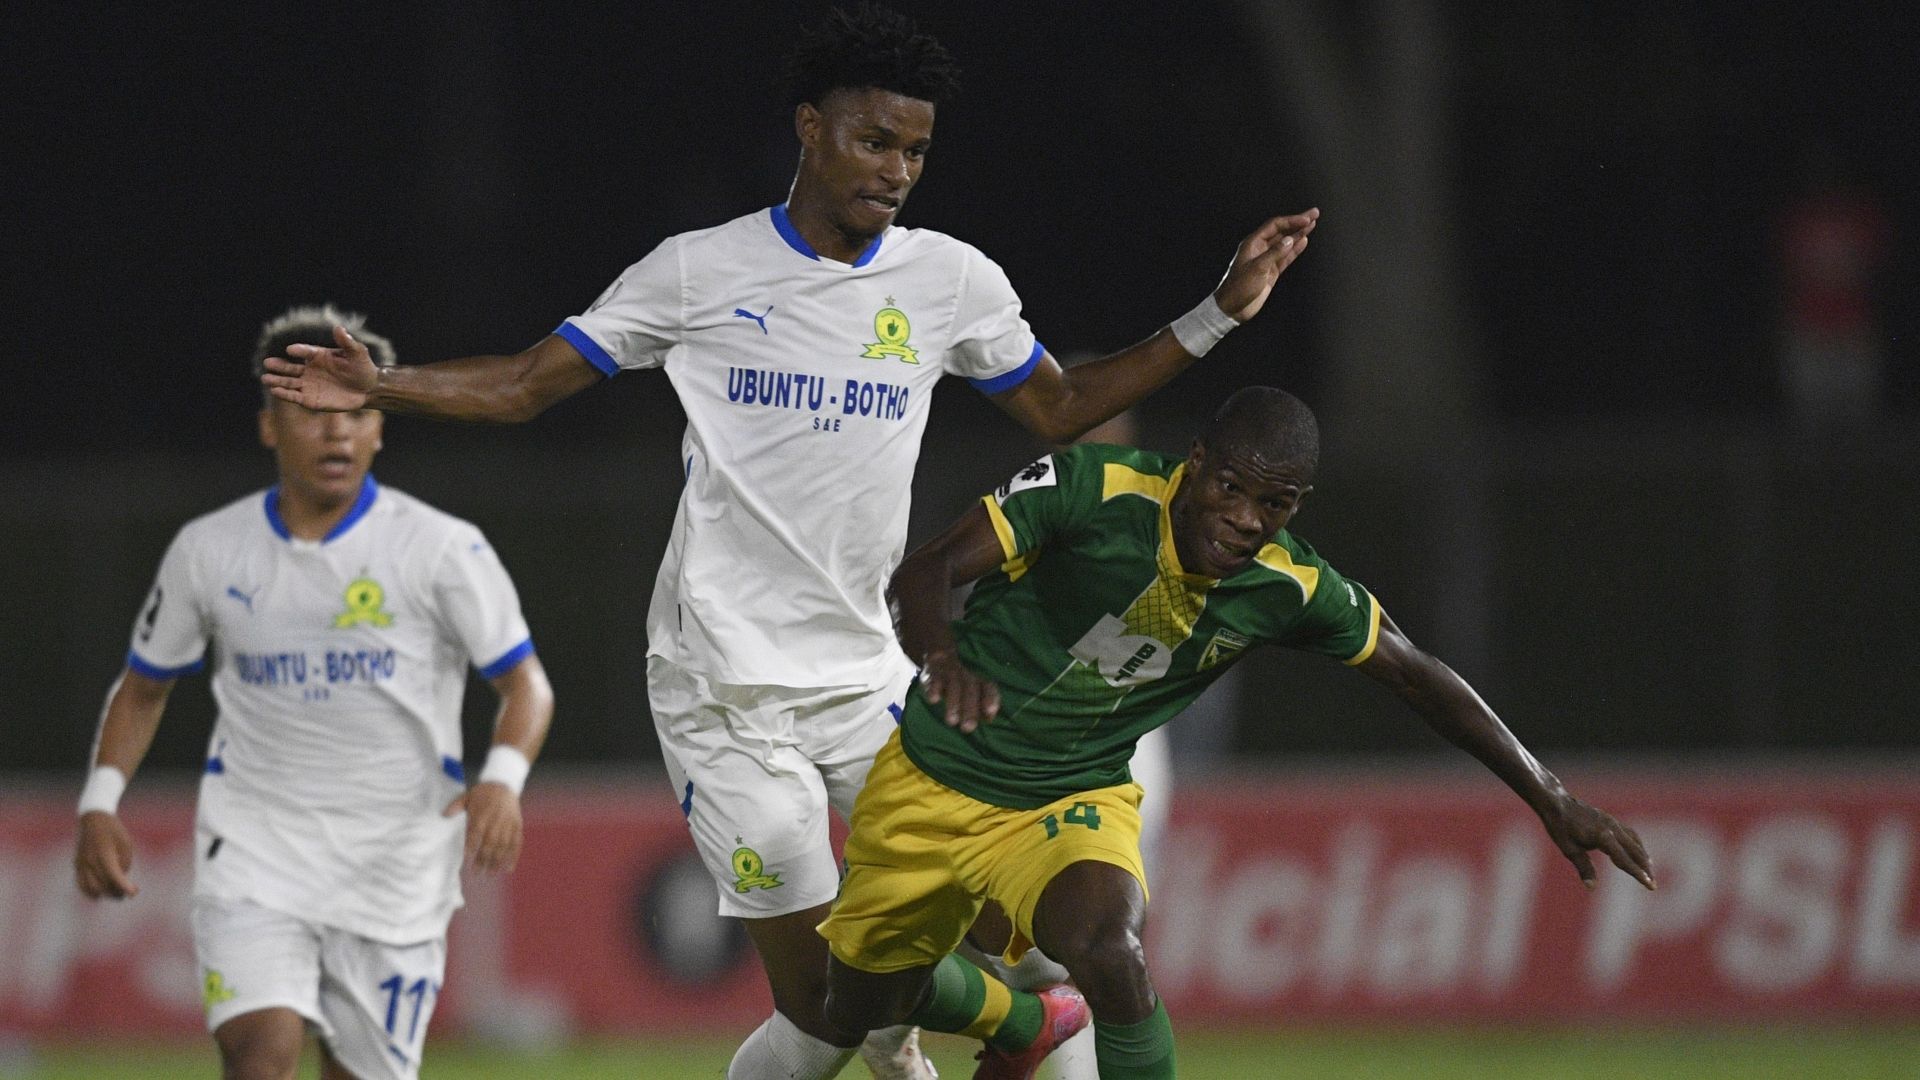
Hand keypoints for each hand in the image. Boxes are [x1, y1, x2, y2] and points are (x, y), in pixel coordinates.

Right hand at [75, 811, 138, 898]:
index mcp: (104, 853)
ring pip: (91, 889)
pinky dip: (91, 892)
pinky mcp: (77, 866)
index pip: (114, 875)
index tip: (134, 893)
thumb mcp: (126, 844)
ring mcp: (81, 864)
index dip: (124, 886)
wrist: (93, 819)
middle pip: (103, 885)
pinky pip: (81, 885)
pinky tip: (102, 893)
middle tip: (129, 892)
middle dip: (118, 892)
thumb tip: (119, 882)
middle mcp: (90, 860)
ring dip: (105, 894)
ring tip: (117, 892)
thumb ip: (124, 864)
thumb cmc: (114, 831)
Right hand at [260, 325, 379, 411]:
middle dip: (279, 366)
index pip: (306, 351)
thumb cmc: (363, 368)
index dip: (299, 350)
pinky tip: (275, 390)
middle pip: (290, 367)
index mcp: (319, 356)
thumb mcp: (358, 353)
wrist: (369, 390)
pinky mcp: (310, 400)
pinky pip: (295, 396)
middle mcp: (310, 370)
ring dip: (277, 380)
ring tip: (265, 378)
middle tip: (267, 363)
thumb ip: (347, 342)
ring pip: (289, 382)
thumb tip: (338, 327)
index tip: (291, 350)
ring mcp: (309, 385)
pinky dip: (285, 394)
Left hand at [445, 782, 524, 872]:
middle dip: (484, 858)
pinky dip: (513, 856)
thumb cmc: (482, 792)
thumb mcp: (467, 796)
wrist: (504, 783)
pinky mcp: (517, 825)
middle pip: (490, 842)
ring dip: (497, 861)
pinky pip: (517, 843)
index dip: (472, 844)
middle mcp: (496, 819)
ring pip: (504, 845)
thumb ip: (456, 806)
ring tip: (490, 874)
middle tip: (477, 872)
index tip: (467, 858)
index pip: (476, 831)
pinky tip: (508, 869)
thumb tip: (443, 814)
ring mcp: (508, 823)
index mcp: (482, 812)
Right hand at [919, 650, 999, 733]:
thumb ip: (982, 707)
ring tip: (951, 721)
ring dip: (953, 703)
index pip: (988, 687)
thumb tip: (989, 719)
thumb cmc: (961, 685)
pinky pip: (934, 680)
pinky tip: (933, 700)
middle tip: (968, 728)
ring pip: (954, 685)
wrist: (940, 660)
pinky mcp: (933, 674)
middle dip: (969, 709)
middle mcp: (966, 677)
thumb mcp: (974, 694)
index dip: (990, 698)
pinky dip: (933, 689)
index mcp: (978, 682)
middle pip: (970, 689)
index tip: (990, 712)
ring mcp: (949, 674)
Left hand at [1211, 208, 1319, 322]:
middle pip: (1282, 231)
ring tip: (1312, 225)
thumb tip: (1289, 240)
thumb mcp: (1257, 268)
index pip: (1275, 226)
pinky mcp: (1271, 271)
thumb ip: (1274, 253)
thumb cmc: (1238, 287)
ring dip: (1299, 234)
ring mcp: (1266, 260)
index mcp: (1253, 244)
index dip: (1291, 220)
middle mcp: (1260, 249)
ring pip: (1286, 243)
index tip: (1306, 219)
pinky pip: (1286, 257)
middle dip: (1298, 223)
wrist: (1232, 308)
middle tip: (1314, 214)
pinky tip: (1303, 242)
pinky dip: (1295, 250)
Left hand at [1538, 794, 1654, 890]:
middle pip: (1635, 851)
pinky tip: (1637, 852)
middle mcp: (1612, 828)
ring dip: (1643, 856)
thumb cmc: (1559, 827)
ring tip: (1648, 871)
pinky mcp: (1610, 819)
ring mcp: (1612, 822)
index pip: (1624, 859)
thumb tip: (1591, 887)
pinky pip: (1629, 833)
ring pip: (1634, 841)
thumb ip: (1584, 868)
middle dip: (1645, 868)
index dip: (1637, 873)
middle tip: (1653, 885)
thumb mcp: (1569, 850)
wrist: (1556, 802)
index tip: (1650, 885)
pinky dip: (1637, 845)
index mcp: (1603, 836)